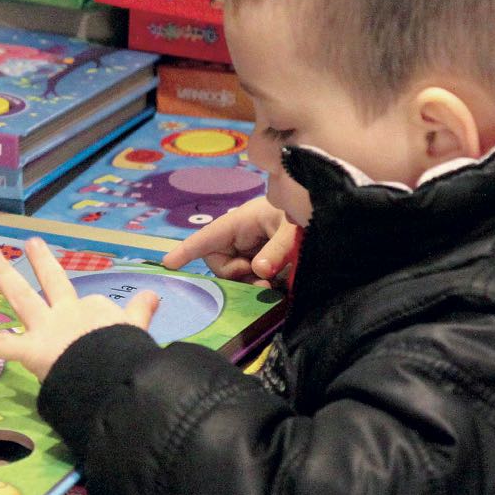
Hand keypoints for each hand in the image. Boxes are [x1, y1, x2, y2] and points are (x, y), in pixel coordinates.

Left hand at [0, 239, 158, 380]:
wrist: (116, 374)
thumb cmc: (127, 357)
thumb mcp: (137, 332)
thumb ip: (140, 313)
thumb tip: (153, 294)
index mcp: (94, 313)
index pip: (92, 306)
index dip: (97, 315)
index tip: (103, 326)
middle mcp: (67, 314)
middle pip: (53, 282)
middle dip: (42, 262)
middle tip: (30, 243)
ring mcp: (46, 328)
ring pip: (21, 296)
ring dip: (3, 273)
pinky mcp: (31, 349)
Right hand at [162, 196, 294, 284]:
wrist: (326, 210)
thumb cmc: (306, 211)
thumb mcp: (292, 229)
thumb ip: (276, 250)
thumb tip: (259, 271)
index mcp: (241, 222)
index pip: (207, 237)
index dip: (187, 250)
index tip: (168, 264)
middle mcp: (243, 237)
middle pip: (221, 263)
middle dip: (236, 276)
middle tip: (263, 282)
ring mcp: (253, 250)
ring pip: (238, 275)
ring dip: (253, 283)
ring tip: (276, 282)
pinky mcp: (265, 261)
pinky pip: (254, 278)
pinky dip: (265, 283)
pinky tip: (281, 281)